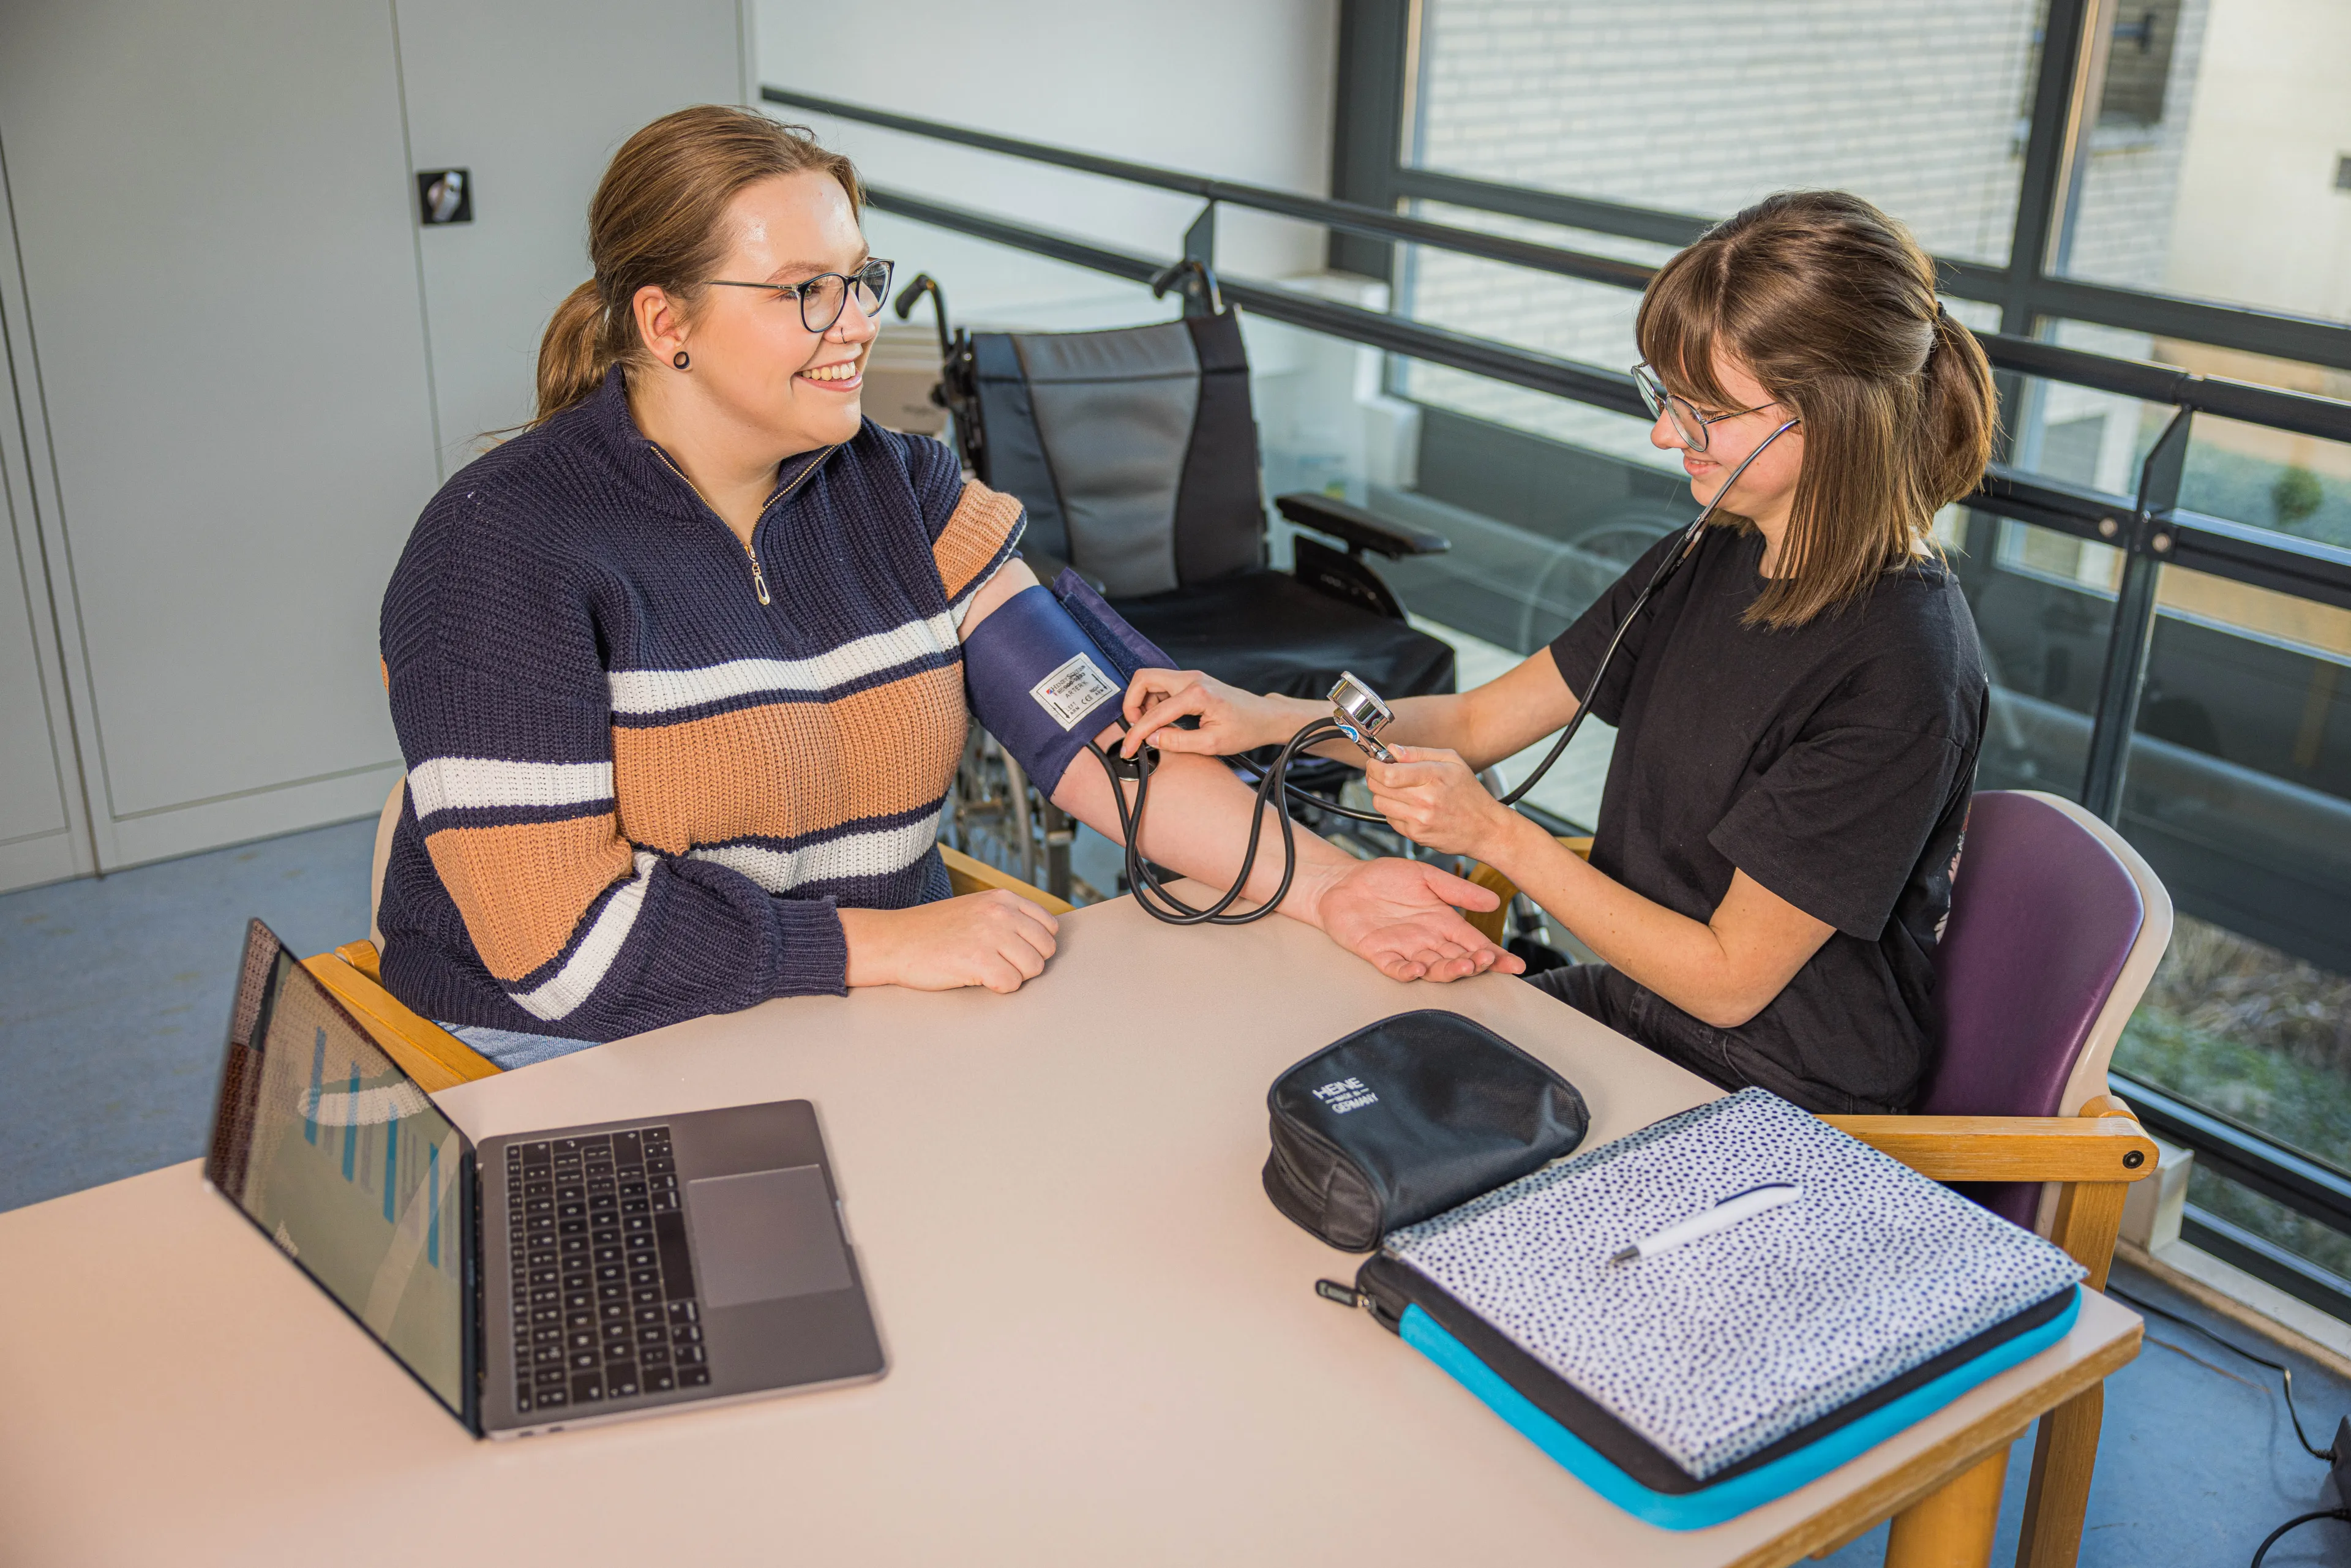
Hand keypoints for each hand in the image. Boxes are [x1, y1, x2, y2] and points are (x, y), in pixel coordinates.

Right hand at [840, 891, 1058, 992]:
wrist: (893, 941)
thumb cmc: (933, 931)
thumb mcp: (975, 909)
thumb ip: (1007, 918)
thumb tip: (1040, 942)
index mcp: (1003, 898)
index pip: (1049, 927)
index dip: (1035, 946)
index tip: (1015, 953)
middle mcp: (1001, 913)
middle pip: (1046, 950)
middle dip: (1027, 963)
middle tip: (999, 965)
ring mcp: (991, 935)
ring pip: (1033, 968)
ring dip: (1013, 976)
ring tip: (986, 971)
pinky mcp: (979, 960)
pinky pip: (1012, 984)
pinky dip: (998, 988)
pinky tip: (977, 979)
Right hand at [1119, 668, 1302, 757]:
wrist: (1264, 717)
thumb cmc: (1245, 729)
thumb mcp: (1212, 744)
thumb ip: (1178, 742)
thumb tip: (1152, 738)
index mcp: (1197, 694)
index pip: (1155, 713)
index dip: (1137, 733)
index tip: (1130, 749)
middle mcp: (1191, 679)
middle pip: (1144, 679)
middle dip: (1131, 703)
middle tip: (1135, 727)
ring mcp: (1191, 678)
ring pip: (1151, 680)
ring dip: (1142, 702)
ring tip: (1149, 726)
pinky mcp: (1192, 682)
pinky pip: (1162, 686)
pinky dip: (1153, 701)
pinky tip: (1161, 720)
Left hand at [1309, 856, 1525, 982]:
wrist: (1343, 882)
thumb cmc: (1383, 879)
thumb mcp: (1426, 876)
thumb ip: (1457, 890)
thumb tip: (1493, 901)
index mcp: (1442, 922)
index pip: (1474, 942)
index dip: (1495, 955)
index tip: (1514, 965)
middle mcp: (1427, 940)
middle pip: (1458, 959)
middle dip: (1475, 963)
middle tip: (1486, 961)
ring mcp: (1404, 949)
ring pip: (1432, 967)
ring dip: (1448, 970)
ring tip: (1464, 966)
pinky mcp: (1378, 953)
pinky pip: (1395, 967)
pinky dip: (1407, 971)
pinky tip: (1418, 970)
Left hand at [1365, 746, 1517, 860]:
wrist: (1485, 828)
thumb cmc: (1469, 794)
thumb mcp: (1452, 761)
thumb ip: (1419, 753)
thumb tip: (1393, 750)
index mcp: (1433, 777)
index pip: (1387, 773)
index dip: (1374, 766)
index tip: (1375, 763)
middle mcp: (1425, 800)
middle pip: (1378, 787)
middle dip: (1375, 777)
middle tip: (1384, 773)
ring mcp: (1419, 820)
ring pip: (1380, 804)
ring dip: (1382, 794)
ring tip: (1397, 790)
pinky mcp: (1416, 835)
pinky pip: (1390, 819)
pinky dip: (1393, 810)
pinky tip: (1409, 806)